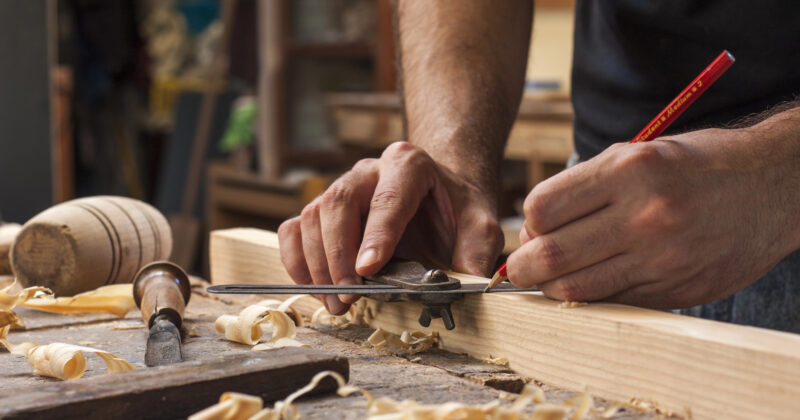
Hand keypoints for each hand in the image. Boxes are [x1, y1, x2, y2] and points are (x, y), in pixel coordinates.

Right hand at [278, 142, 503, 314]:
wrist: (441, 194)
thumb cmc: (458, 209)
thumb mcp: (482, 225)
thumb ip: (478, 252)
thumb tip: (468, 284)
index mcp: (409, 164)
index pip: (388, 199)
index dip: (375, 236)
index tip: (367, 270)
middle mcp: (369, 170)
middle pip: (338, 205)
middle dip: (338, 256)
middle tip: (347, 297)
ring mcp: (341, 187)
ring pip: (311, 218)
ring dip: (316, 266)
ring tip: (336, 303)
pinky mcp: (323, 208)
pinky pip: (294, 229)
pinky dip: (297, 261)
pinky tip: (314, 289)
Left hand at [508, 128, 799, 308]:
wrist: (772, 187)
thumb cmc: (696, 164)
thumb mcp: (639, 153)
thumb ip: (586, 187)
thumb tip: (536, 227)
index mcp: (630, 169)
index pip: (543, 207)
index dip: (528, 221)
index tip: (533, 227)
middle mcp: (645, 215)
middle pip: (552, 255)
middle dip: (523, 266)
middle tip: (520, 267)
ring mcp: (662, 258)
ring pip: (576, 288)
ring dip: (551, 287)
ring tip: (550, 277)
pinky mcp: (676, 289)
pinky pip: (613, 301)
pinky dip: (591, 296)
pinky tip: (591, 282)